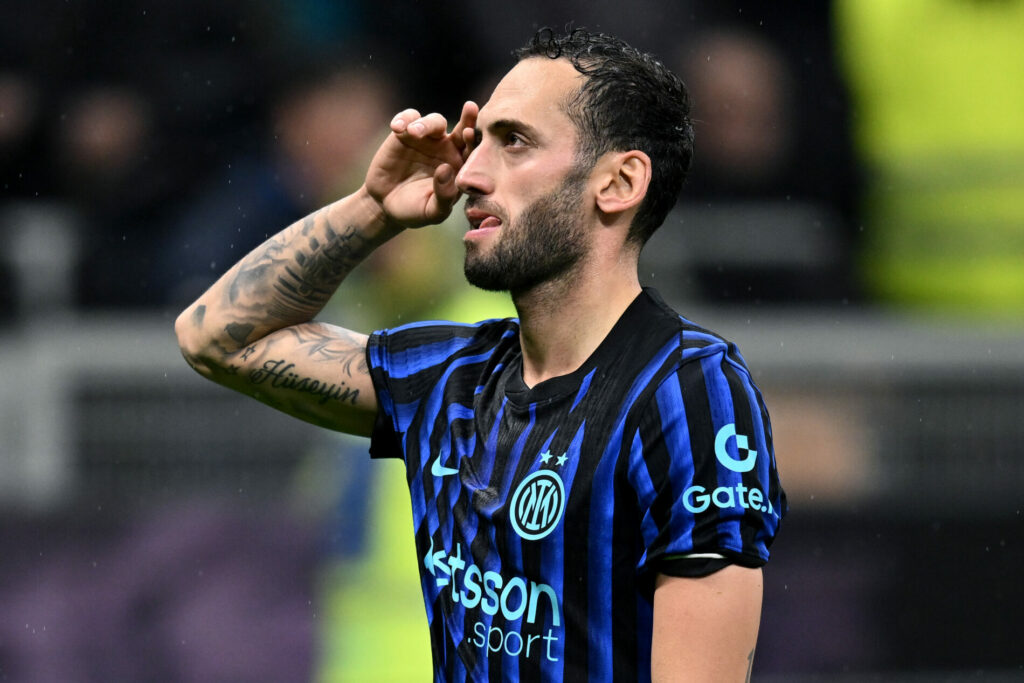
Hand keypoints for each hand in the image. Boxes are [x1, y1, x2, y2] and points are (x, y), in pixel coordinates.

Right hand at [364, 101, 478, 228]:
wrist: (385, 205)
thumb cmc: (415, 210)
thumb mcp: (432, 212)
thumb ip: (443, 196)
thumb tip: (445, 169)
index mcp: (459, 167)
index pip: (472, 151)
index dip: (474, 141)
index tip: (470, 133)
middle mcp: (446, 149)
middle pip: (460, 128)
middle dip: (467, 117)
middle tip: (470, 108)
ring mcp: (426, 139)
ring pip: (434, 122)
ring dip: (426, 123)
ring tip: (414, 132)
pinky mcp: (404, 134)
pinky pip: (408, 119)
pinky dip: (404, 119)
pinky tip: (397, 128)